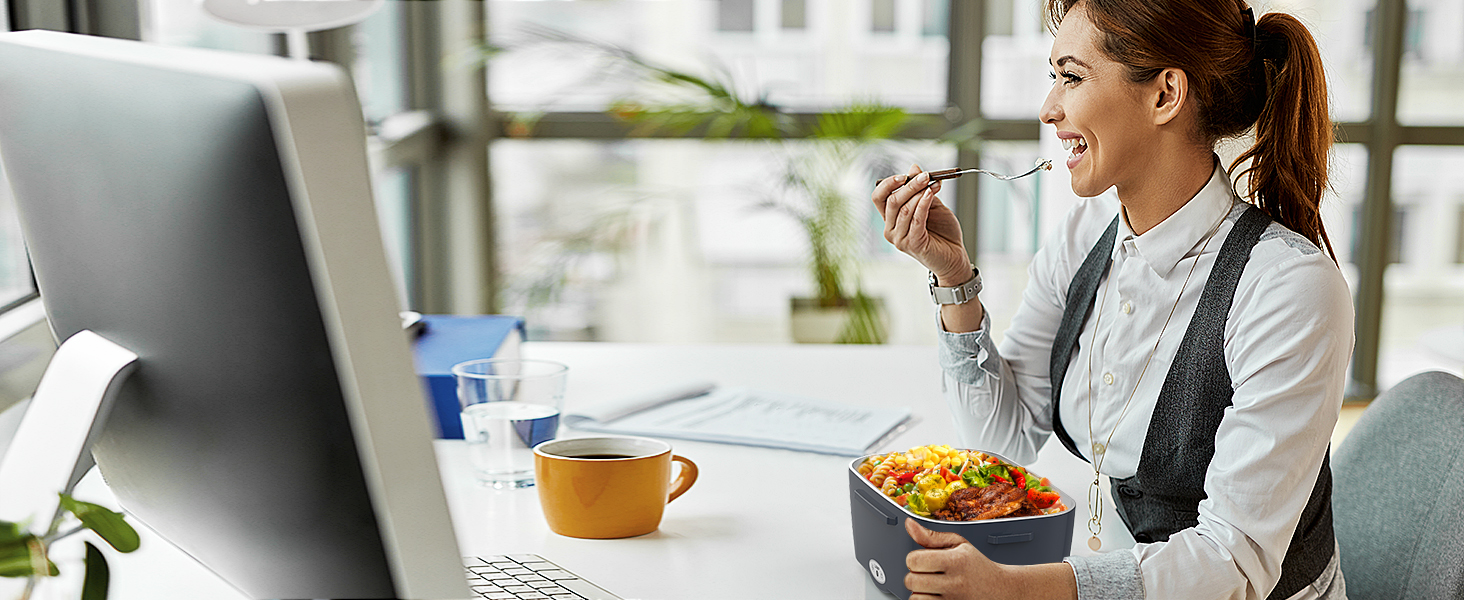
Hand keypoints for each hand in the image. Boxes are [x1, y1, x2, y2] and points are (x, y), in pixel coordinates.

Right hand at [872, 164, 970, 283]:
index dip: (888, 184)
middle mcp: (891, 229)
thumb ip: (922, 189)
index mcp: (891, 219)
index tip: (905, 174)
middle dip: (909, 185)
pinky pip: (916, 219)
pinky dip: (923, 204)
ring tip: (934, 184)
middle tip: (925, 175)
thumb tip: (914, 167)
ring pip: (904, 209)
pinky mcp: (913, 244)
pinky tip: (931, 194)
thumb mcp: (932, 205)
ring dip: (920, 193)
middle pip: (891, 201)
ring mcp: (900, 239)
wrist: (954, 256)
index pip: (879, 198)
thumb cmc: (942, 233)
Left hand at [904, 518, 1005, 599]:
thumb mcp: (958, 544)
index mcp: (955, 561)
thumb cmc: (976, 566)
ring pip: (915, 598)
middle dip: (915, 575)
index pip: (914, 560)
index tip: (923, 560)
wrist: (1000, 589)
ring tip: (931, 586)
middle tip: (927, 573)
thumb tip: (909, 524)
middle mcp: (954, 583)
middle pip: (911, 581)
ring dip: (919, 592)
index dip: (914, 559)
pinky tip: (934, 595)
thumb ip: (931, 536)